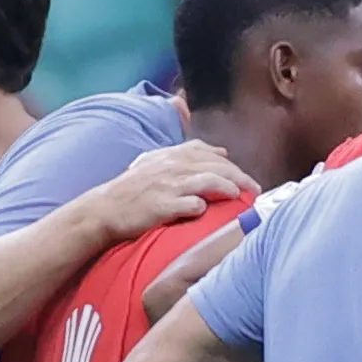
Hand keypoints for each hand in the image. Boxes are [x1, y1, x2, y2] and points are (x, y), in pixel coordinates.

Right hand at [80, 143, 251, 244]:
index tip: (246, 178)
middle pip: (215, 166)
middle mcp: (172, 166)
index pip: (207, 152)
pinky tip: (211, 210)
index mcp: (171, 155)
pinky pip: (189, 203)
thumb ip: (187, 155)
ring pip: (208, 180)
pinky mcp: (162, 204)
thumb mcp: (157, 163)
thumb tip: (221, 151)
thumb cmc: (133, 189)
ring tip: (241, 196)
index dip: (230, 164)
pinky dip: (202, 205)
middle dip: (240, 176)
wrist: (105, 209)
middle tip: (256, 190)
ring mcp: (167, 185)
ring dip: (228, 187)